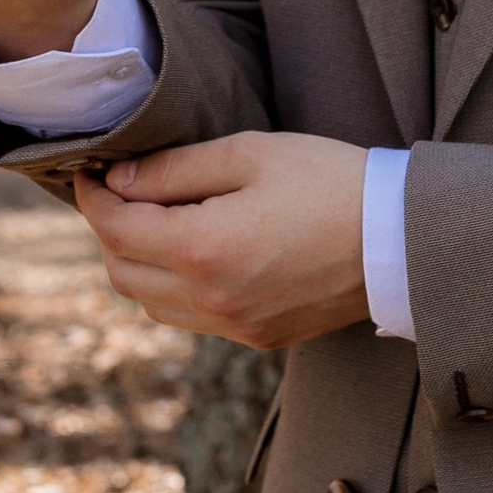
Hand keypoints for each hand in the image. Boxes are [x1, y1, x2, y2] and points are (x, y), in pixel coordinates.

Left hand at [71, 132, 368, 349]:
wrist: (402, 240)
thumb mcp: (250, 154)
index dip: (92, 197)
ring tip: (159, 219)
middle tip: (122, 191)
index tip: (90, 172)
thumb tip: (118, 181)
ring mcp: (234, 327)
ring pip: (150, 304)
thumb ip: (175, 168)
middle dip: (109, 230)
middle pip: (122, 272)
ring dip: (138, 263)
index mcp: (204, 249)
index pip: (114, 228)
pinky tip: (197, 251)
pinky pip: (189, 319)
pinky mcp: (257, 338)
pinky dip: (174, 288)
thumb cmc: (330, 182)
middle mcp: (211, 299)